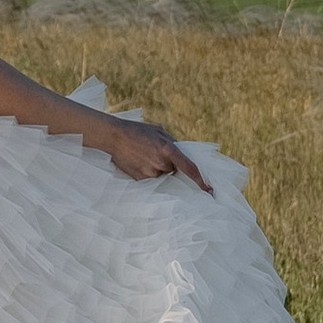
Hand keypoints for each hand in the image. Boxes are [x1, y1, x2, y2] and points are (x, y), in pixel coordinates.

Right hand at [93, 115, 211, 191]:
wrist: (114, 137)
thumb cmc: (138, 131)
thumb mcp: (160, 132)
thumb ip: (174, 144)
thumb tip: (184, 156)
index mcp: (168, 149)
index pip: (189, 168)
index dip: (201, 181)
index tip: (209, 190)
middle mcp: (160, 163)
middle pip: (174, 171)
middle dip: (170, 165)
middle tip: (155, 154)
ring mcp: (150, 173)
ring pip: (163, 176)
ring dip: (159, 169)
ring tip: (145, 156)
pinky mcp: (141, 180)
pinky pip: (152, 180)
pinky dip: (150, 172)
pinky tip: (140, 161)